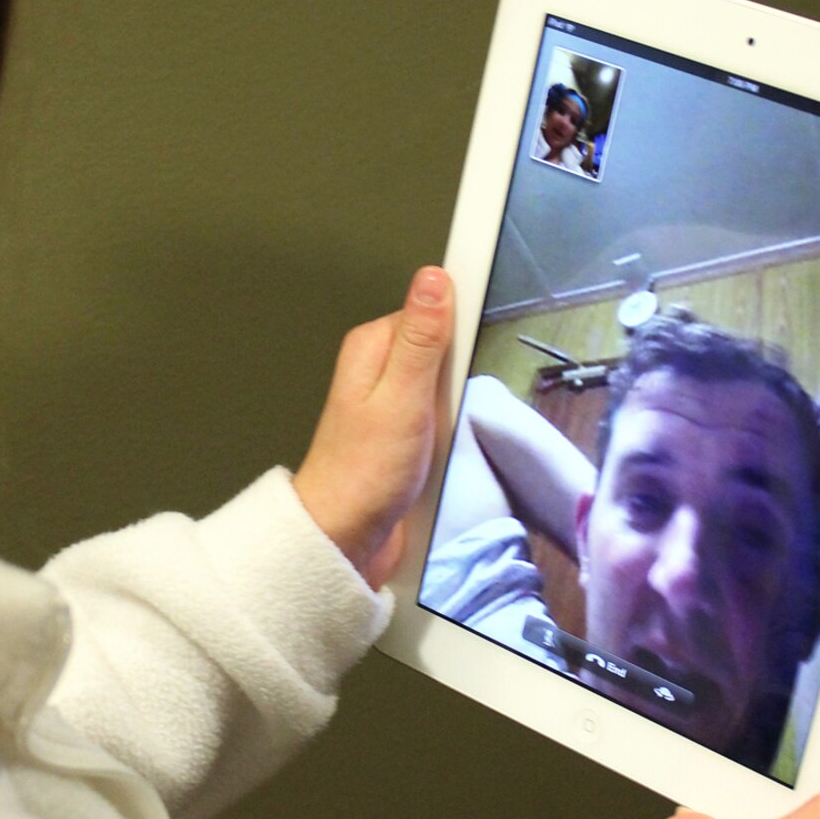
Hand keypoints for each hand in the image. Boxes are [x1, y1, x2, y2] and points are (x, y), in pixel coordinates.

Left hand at [293, 267, 452, 587]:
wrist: (346, 539)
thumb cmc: (361, 475)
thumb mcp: (402, 398)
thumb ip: (422, 338)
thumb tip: (433, 280)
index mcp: (373, 347)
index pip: (432, 307)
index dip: (461, 324)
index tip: (473, 343)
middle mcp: (381, 370)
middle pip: (447, 349)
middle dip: (462, 375)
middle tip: (447, 407)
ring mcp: (394, 401)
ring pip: (451, 385)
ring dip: (459, 409)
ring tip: (442, 436)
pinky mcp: (407, 431)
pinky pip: (447, 417)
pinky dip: (454, 431)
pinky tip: (444, 450)